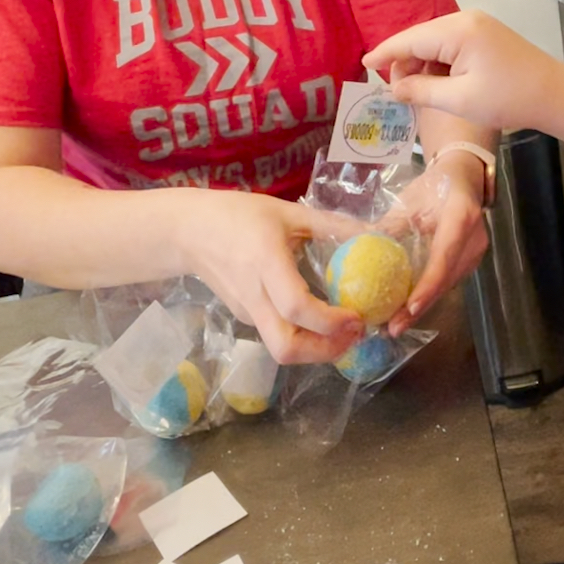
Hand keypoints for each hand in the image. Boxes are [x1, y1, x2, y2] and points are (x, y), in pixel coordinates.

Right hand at [177, 190, 365, 363]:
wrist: (188, 232)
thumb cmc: (239, 215)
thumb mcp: (287, 212)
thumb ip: (331, 224)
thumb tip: (375, 233)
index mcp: (265, 264)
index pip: (296, 308)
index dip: (330, 321)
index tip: (357, 316)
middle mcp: (254, 296)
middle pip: (286, 347)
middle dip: (326, 351)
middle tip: (355, 335)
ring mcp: (247, 312)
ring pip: (281, 349)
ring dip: (317, 350)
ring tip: (345, 332)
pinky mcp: (245, 317)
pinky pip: (277, 337)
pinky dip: (305, 338)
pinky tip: (323, 321)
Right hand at [363, 11, 563, 132]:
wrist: (556, 95)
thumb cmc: (509, 99)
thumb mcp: (459, 100)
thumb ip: (421, 91)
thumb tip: (393, 88)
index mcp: (458, 30)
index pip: (410, 39)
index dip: (385, 53)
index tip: (363, 65)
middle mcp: (466, 19)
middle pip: (421, 38)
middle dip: (404, 62)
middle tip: (396, 92)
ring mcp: (478, 25)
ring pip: (435, 42)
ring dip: (422, 65)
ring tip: (415, 92)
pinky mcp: (486, 35)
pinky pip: (451, 45)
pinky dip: (439, 63)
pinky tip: (436, 84)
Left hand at [382, 150, 489, 335]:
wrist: (464, 177)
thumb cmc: (434, 184)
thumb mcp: (409, 199)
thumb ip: (389, 225)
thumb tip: (359, 250)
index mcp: (460, 217)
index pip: (444, 257)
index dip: (428, 285)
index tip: (410, 307)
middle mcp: (474, 239)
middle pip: (446, 279)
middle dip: (420, 306)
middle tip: (393, 327)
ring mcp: (475, 252)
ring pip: (448, 285)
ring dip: (423, 305)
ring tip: (395, 324)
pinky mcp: (470, 260)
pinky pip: (448, 281)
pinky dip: (428, 294)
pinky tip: (408, 308)